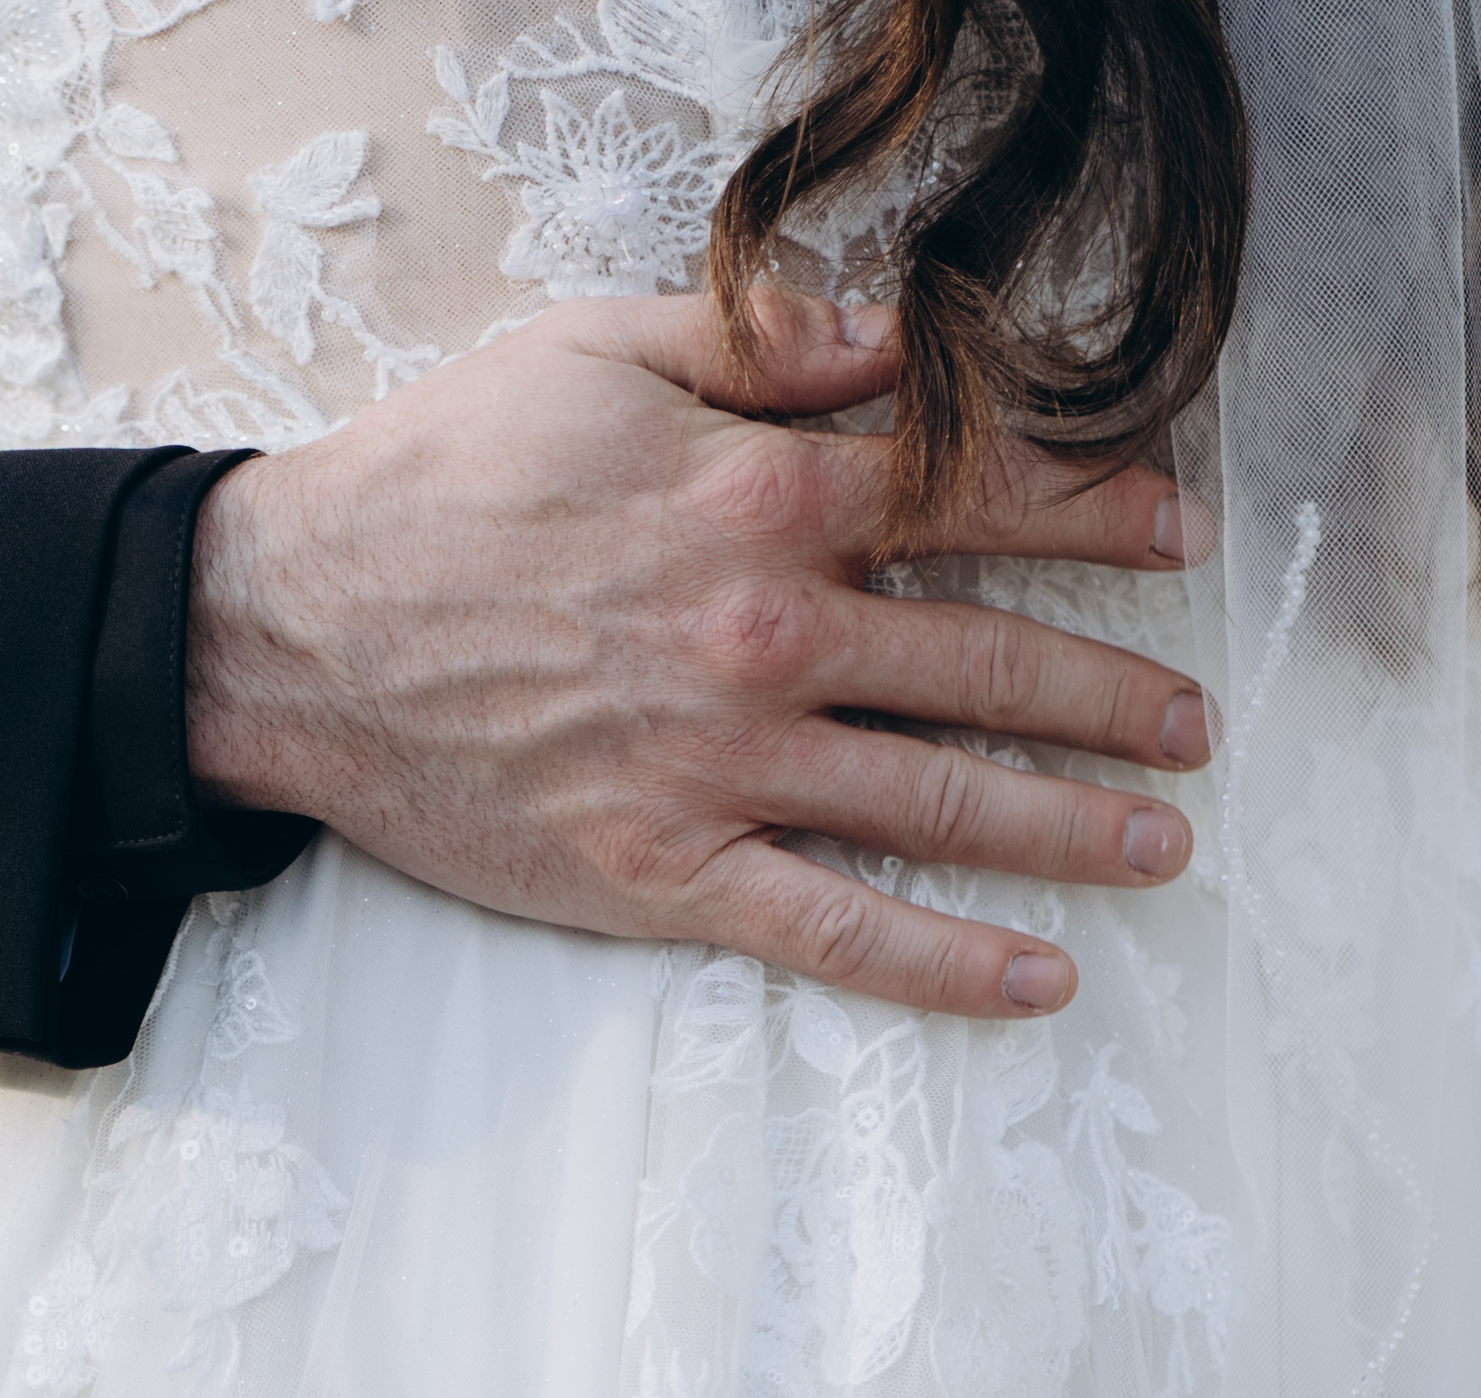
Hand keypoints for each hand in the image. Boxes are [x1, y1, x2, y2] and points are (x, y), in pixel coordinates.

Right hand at [182, 286, 1211, 1019]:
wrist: (287, 633)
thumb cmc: (435, 481)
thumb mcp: (593, 352)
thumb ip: (765, 343)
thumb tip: (904, 333)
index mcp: (761, 495)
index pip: (977, 494)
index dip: (1092, 511)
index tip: (1173, 532)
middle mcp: (768, 636)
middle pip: (990, 662)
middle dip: (1113, 694)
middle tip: (1192, 722)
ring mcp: (723, 769)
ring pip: (941, 800)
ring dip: (1072, 826)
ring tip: (1163, 842)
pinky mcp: (663, 874)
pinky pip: (836, 934)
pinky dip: (946, 964)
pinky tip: (1038, 980)